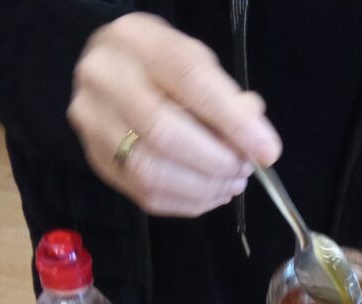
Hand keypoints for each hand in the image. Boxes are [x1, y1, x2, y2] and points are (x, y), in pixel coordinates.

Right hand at [68, 14, 281, 216]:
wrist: (107, 71)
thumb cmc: (160, 65)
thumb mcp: (195, 61)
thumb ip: (226, 97)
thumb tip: (258, 143)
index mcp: (137, 42)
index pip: (189, 82)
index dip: (233, 122)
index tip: (267, 152)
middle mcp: (105, 80)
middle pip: (164, 133)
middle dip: (215, 161)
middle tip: (244, 170)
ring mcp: (94, 124)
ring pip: (150, 172)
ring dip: (202, 188)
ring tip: (231, 184)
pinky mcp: (97, 160)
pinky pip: (144, 195)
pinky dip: (187, 202)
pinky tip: (210, 196)